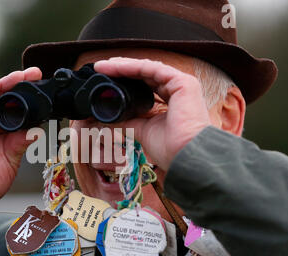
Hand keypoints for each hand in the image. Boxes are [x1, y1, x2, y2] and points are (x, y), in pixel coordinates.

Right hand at [0, 67, 41, 229]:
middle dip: (18, 83)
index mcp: (2, 129)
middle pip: (3, 97)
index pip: (15, 105)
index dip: (28, 93)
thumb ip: (21, 142)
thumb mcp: (11, 159)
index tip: (43, 83)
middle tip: (34, 73)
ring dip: (3, 84)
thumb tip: (38, 129)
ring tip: (18, 76)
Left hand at [94, 57, 210, 170]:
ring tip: (104, 66)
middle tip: (101, 68)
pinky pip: (153, 69)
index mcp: (171, 100)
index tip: (104, 80)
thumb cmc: (171, 149)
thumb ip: (127, 121)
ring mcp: (181, 84)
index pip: (144, 84)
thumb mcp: (141, 130)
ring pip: (147, 68)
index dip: (125, 80)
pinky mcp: (183, 82)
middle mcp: (177, 89)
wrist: (186, 157)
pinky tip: (116, 67)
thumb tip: (107, 118)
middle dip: (121, 70)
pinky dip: (133, 67)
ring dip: (124, 66)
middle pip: (145, 73)